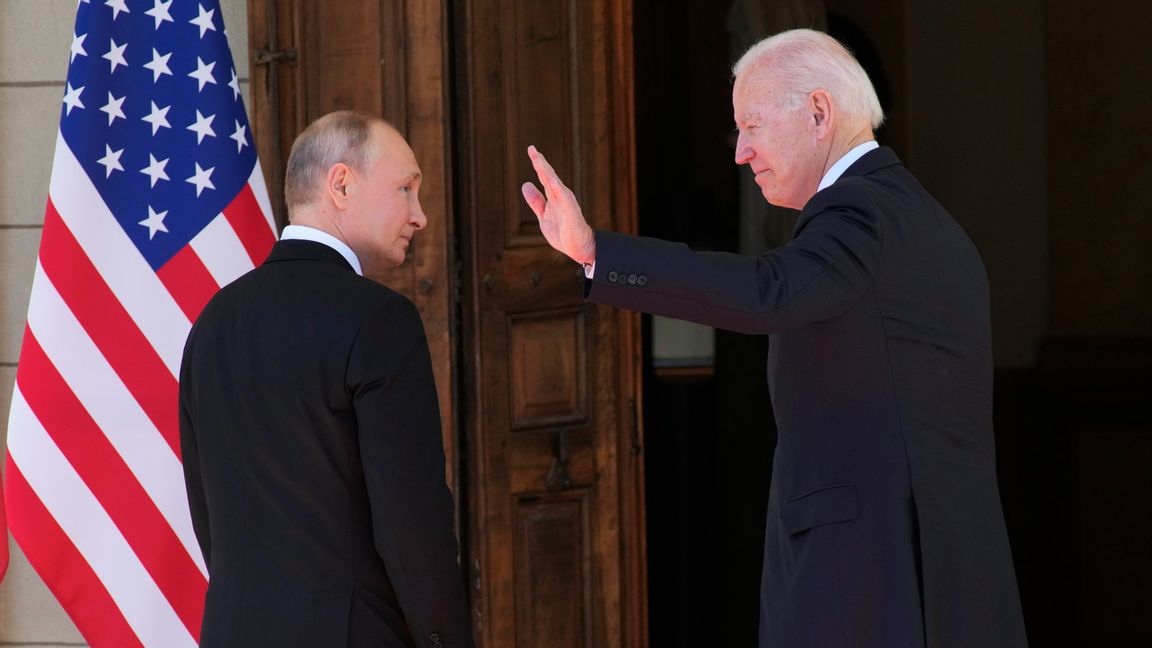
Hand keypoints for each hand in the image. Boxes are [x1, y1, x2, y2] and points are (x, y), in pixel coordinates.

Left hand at [521, 146, 595, 264]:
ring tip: (538, 159)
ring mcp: (566, 201)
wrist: (577, 247)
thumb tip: (525, 184)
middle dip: (540, 162)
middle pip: (548, 175)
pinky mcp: (570, 210)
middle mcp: (560, 195)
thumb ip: (536, 201)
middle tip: (531, 148)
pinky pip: (563, 196)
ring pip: (554, 182)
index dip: (537, 163)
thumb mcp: (543, 215)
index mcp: (553, 195)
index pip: (544, 176)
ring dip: (546, 171)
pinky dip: (556, 186)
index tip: (531, 149)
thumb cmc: (562, 232)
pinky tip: (550, 178)